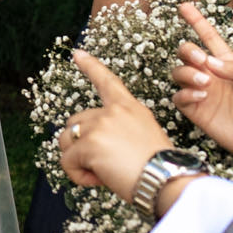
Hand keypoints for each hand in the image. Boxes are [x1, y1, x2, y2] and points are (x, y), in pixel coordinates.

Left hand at [56, 50, 184, 206]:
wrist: (166, 179)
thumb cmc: (158, 167)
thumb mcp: (143, 136)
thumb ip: (118, 131)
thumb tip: (95, 144)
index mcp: (129, 107)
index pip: (107, 81)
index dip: (90, 66)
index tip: (77, 53)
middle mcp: (112, 111)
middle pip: (74, 123)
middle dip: (80, 145)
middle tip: (105, 164)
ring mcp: (99, 125)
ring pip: (66, 141)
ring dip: (77, 160)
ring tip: (102, 173)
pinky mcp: (89, 143)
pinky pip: (67, 161)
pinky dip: (78, 175)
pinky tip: (99, 179)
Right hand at [169, 1, 232, 156]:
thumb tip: (210, 61)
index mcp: (229, 63)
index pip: (209, 37)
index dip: (197, 21)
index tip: (185, 5)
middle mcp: (212, 75)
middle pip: (187, 53)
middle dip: (188, 51)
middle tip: (201, 61)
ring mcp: (202, 93)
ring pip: (179, 73)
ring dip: (187, 73)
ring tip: (205, 83)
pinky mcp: (196, 111)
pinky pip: (179, 97)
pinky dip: (185, 93)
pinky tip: (201, 96)